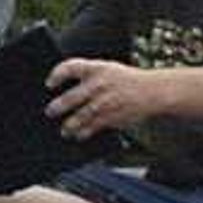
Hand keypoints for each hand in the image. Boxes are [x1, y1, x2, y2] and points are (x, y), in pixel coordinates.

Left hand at [44, 56, 160, 139]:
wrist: (154, 90)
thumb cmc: (127, 80)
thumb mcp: (108, 69)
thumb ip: (88, 75)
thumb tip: (66, 86)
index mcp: (97, 68)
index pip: (70, 67)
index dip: (57, 75)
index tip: (49, 83)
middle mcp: (99, 84)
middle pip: (71, 97)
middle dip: (57, 107)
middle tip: (50, 111)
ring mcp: (105, 102)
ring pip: (80, 116)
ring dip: (69, 125)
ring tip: (65, 130)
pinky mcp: (111, 116)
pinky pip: (92, 126)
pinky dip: (83, 132)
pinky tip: (78, 135)